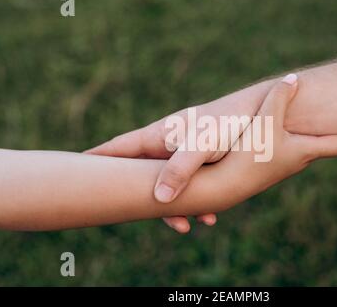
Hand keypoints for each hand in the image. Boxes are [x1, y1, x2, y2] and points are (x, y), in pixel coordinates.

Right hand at [84, 82, 269, 232]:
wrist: (263, 110)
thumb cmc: (231, 122)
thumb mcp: (204, 145)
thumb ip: (181, 168)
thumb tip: (159, 199)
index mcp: (159, 135)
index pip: (118, 148)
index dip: (96, 158)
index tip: (74, 166)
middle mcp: (167, 142)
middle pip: (137, 169)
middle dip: (130, 192)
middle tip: (121, 211)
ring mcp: (183, 150)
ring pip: (165, 181)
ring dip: (171, 205)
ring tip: (185, 226)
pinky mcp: (201, 158)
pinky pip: (188, 183)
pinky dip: (192, 200)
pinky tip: (208, 215)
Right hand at [216, 74, 336, 203]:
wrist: (224, 185)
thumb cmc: (248, 154)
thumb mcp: (265, 122)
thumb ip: (279, 98)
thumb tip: (294, 78)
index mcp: (305, 151)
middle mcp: (299, 160)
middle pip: (330, 146)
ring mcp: (284, 165)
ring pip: (309, 147)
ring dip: (322, 138)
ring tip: (330, 128)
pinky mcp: (269, 165)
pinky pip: (292, 148)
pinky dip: (300, 139)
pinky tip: (291, 134)